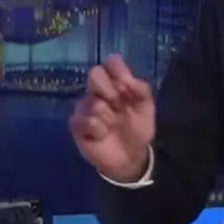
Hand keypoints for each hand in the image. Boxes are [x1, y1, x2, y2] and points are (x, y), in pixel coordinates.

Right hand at [69, 54, 154, 182]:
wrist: (131, 157)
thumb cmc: (138, 129)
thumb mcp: (146, 109)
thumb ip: (142, 91)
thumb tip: (130, 79)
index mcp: (116, 85)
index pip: (111, 66)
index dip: (117, 69)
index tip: (125, 81)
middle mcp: (98, 92)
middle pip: (95, 74)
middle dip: (110, 89)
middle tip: (119, 104)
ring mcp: (85, 108)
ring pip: (93, 101)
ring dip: (108, 115)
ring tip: (114, 125)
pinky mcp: (77, 126)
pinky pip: (85, 120)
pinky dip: (98, 128)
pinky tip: (102, 134)